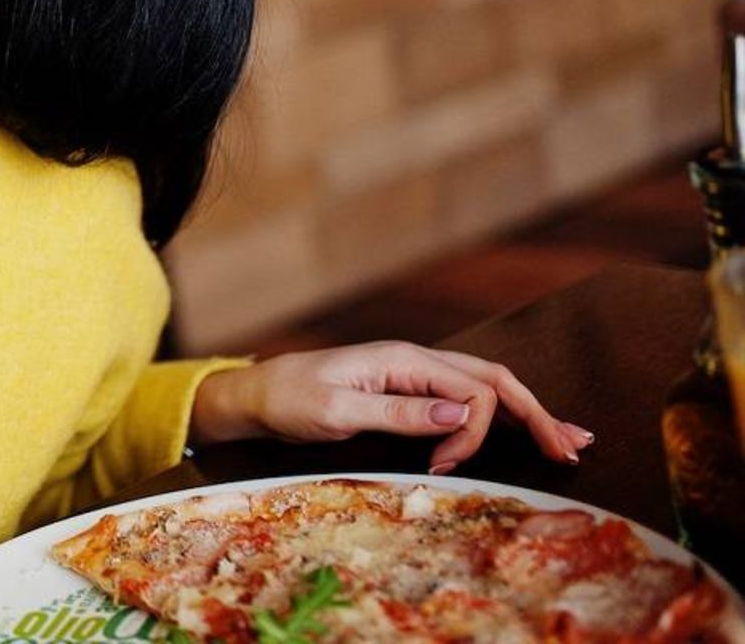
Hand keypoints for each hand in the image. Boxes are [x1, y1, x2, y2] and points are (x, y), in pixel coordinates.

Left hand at [189, 341, 595, 475]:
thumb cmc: (289, 399)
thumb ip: (399, 412)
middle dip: (536, 412)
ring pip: (484, 387)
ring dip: (526, 412)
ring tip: (567, 440)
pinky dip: (498, 413)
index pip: (472, 390)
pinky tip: (521, 427)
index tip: (445, 468)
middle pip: (493, 380)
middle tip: (573, 450)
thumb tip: (461, 414)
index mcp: (404, 360)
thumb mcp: (338, 409)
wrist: (256, 395)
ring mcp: (412, 375)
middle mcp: (415, 361)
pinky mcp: (406, 392)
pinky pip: (463, 397)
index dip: (475, 432)